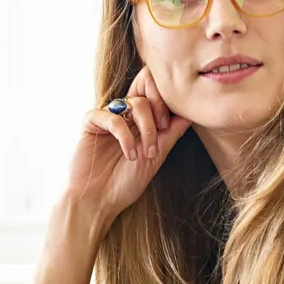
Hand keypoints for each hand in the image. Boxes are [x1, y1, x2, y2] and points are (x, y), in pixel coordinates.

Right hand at [65, 66, 192, 225]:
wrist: (98, 202)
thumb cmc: (125, 182)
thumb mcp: (157, 156)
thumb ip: (172, 132)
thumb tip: (193, 112)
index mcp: (140, 118)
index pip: (156, 89)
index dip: (168, 99)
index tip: (170, 125)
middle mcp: (125, 113)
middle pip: (146, 82)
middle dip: (160, 105)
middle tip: (163, 128)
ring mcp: (108, 116)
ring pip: (135, 102)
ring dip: (147, 128)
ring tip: (147, 153)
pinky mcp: (90, 122)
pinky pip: (112, 116)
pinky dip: (125, 136)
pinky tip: (129, 154)